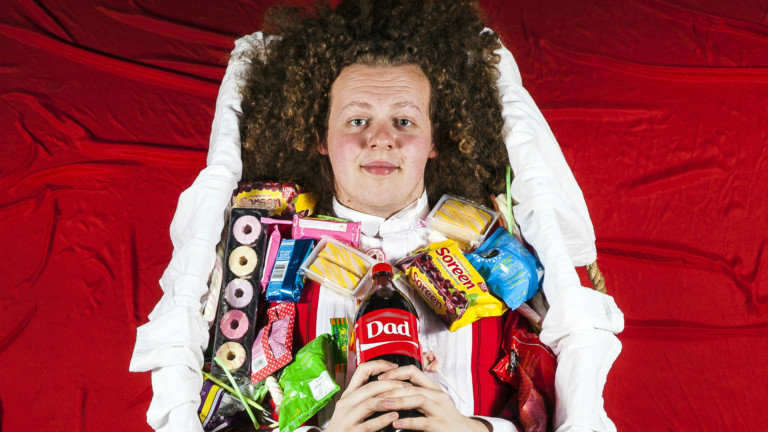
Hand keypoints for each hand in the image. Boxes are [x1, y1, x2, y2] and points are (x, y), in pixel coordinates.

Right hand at [321, 360, 411, 431]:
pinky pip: (369, 424)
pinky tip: (394, 417)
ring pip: (369, 403)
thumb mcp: (351, 406)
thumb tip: (385, 381)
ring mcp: (347, 418)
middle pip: (370, 387)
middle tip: (406, 385)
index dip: (379, 365)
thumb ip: (364, 394)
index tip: (394, 367)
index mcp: (348, 394)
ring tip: (402, 400)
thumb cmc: (345, 425)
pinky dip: (383, 420)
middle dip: (391, 384)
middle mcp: (346, 403)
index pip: (361, 370)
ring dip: (389, 400)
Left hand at [376, 365, 490, 431]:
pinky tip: (396, 423)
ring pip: (418, 399)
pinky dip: (408, 422)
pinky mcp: (440, 425)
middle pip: (413, 386)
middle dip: (392, 388)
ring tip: (383, 404)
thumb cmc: (444, 418)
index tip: (380, 378)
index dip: (396, 372)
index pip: (413, 372)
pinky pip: (422, 422)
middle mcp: (437, 396)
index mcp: (433, 388)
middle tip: (374, 393)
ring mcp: (440, 410)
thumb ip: (416, 395)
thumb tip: (392, 389)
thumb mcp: (432, 402)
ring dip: (398, 401)